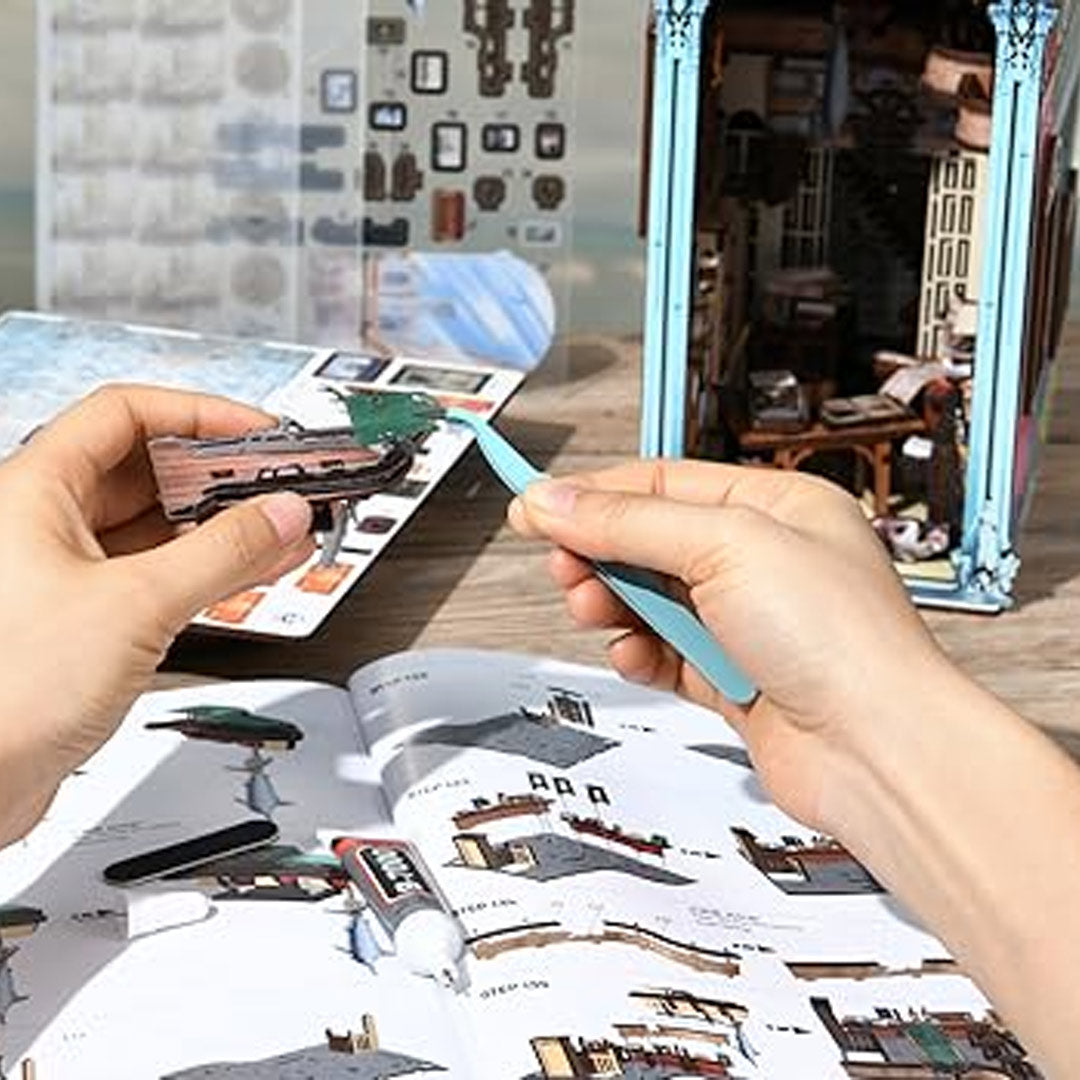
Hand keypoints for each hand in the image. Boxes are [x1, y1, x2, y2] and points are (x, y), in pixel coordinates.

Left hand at [0, 385, 313, 843]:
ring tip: (280, 525)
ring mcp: (68, 574)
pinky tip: (250, 569)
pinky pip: (157, 573)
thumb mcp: (138, 604)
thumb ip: (223, 553)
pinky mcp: (87, 619)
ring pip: (156, 525)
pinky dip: (206, 567)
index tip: (256, 432)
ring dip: (220, 524)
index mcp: (35, 493)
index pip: (126, 414)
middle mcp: (46, 526)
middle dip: (220, 474)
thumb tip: (278, 514)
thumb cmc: (7, 691)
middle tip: (279, 483)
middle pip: (147, 470)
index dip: (198, 415)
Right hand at [508, 459, 953, 830]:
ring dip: (613, 603)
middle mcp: (764, 562)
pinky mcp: (734, 680)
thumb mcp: (725, 545)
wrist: (877, 753)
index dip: (594, 495)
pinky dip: (639, 654)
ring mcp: (748, 624)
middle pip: (651, 541)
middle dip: (599, 552)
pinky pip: (664, 655)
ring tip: (592, 608)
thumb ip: (628, 522)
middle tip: (563, 567)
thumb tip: (554, 501)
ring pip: (651, 601)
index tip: (535, 505)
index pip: (663, 485)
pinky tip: (634, 655)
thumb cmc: (844, 642)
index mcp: (776, 508)